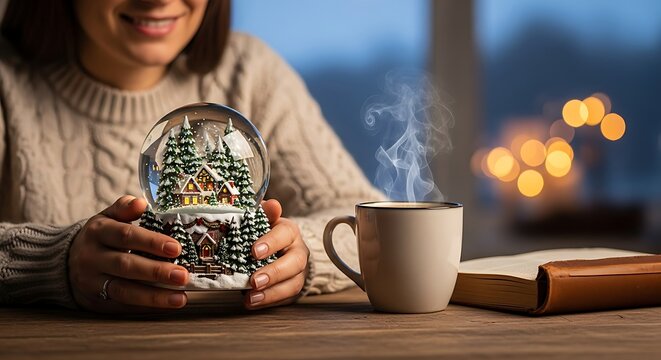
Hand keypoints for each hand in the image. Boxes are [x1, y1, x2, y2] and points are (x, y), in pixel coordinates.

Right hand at [68, 196, 189, 312]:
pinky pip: (121, 306)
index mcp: (98, 232)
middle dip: (156, 271)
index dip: (151, 242)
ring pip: (124, 291)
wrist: (64, 262)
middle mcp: (92, 257)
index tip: (176, 248)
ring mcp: (92, 282)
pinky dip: (144, 307)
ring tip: (179, 298)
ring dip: (154, 296)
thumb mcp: (107, 218)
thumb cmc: (100, 238)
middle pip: (126, 266)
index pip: (126, 236)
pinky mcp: (95, 301)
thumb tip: (141, 203)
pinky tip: (165, 305)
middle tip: (182, 275)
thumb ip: (124, 208)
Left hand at [245, 199, 309, 308]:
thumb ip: (264, 212)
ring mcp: (298, 271)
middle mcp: (298, 251)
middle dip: (274, 272)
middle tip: (254, 280)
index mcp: (289, 231)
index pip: (285, 234)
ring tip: (252, 297)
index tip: (254, 251)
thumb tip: (271, 204)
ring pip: (293, 283)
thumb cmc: (266, 233)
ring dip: (272, 292)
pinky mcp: (293, 287)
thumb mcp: (263, 220)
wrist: (280, 249)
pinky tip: (252, 302)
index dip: (271, 243)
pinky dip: (269, 301)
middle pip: (294, 262)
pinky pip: (286, 297)